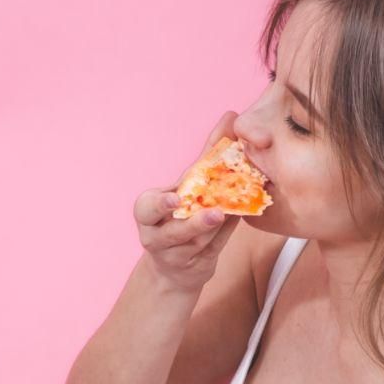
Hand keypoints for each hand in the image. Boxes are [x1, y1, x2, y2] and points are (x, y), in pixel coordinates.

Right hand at [134, 112, 240, 294]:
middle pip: (171, 231)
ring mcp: (173, 255)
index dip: (160, 204)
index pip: (147, 207)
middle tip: (213, 212)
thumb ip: (209, 153)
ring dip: (212, 229)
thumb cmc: (183, 214)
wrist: (177, 265)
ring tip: (225, 216)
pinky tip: (236, 220)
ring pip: (194, 242)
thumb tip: (231, 116)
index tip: (176, 198)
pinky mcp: (193, 267)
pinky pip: (210, 251)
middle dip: (191, 223)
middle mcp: (155, 236)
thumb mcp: (190, 184)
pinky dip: (223, 237)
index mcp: (148, 213)